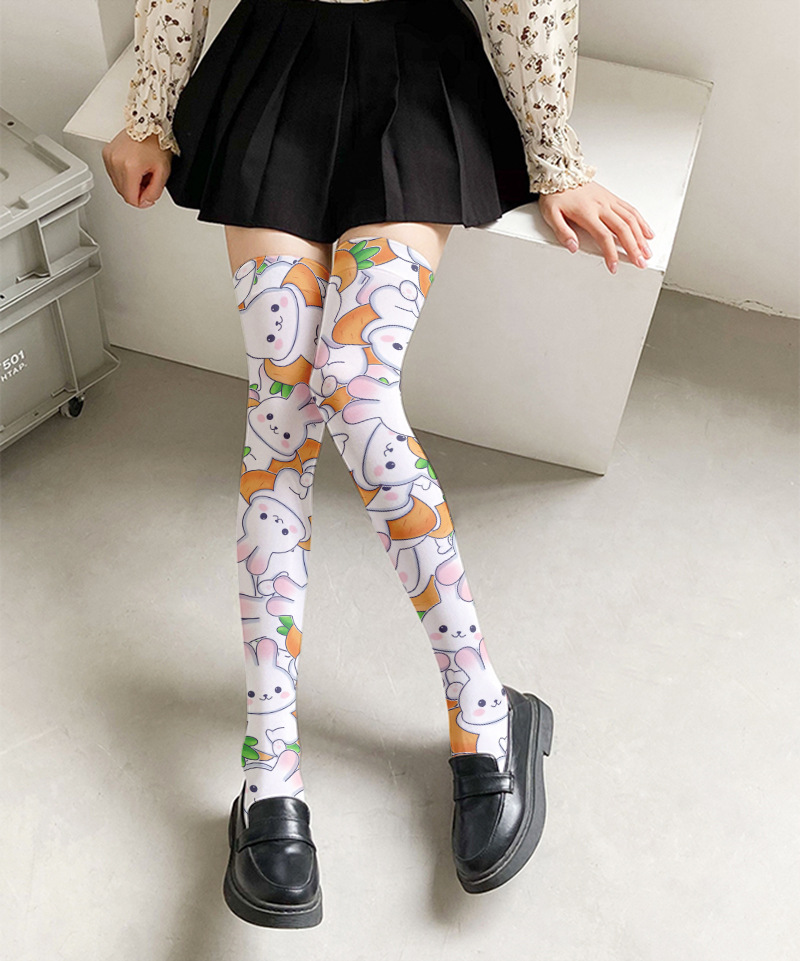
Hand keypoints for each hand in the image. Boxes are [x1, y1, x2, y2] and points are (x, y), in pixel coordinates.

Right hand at [101, 129, 172, 208]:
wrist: (148, 123)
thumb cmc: (156, 142)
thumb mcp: (163, 172)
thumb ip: (154, 192)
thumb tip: (145, 202)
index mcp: (129, 167)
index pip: (130, 198)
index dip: (142, 201)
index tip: (149, 196)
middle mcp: (115, 161)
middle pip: (123, 192)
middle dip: (136, 191)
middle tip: (148, 180)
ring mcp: (109, 157)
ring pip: (117, 185)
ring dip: (130, 183)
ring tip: (141, 171)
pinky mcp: (106, 153)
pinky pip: (113, 174)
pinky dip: (123, 174)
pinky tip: (133, 166)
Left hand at [538, 181, 654, 273]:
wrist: (560, 173)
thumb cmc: (555, 195)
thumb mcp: (551, 215)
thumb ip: (562, 232)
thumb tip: (573, 247)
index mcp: (586, 213)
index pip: (603, 236)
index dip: (610, 253)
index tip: (614, 267)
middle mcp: (601, 206)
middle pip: (622, 229)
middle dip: (633, 248)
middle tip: (640, 263)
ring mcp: (609, 201)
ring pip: (630, 219)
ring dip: (641, 237)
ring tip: (647, 252)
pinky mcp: (612, 197)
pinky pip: (630, 209)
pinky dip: (641, 222)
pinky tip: (646, 232)